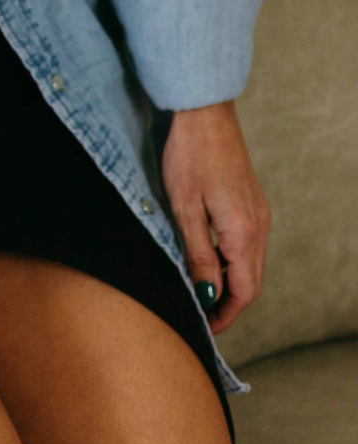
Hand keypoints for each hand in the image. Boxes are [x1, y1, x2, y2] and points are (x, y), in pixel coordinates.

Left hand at [161, 101, 270, 332]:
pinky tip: (207, 260)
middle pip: (250, 282)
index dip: (225, 315)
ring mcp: (258, 214)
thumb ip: (198, 255)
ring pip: (250, 264)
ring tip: (199, 293)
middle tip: (199, 317)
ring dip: (229, 284)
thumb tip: (207, 294)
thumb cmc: (189, 157)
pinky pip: (247, 245)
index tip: (204, 329)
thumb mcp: (184, 209)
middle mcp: (259, 227)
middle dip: (227, 305)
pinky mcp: (251, 203)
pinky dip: (231, 262)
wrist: (204, 114)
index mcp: (244, 233)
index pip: (243, 292)